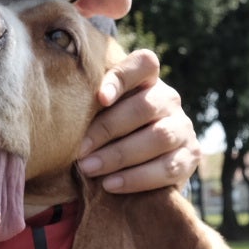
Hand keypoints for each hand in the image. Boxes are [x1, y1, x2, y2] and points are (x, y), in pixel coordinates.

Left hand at [75, 47, 199, 193]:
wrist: (143, 165)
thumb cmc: (111, 131)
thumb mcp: (101, 113)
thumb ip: (90, 106)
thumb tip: (58, 116)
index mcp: (148, 80)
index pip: (143, 63)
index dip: (122, 77)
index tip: (99, 98)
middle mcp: (169, 99)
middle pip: (145, 106)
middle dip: (108, 129)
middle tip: (79, 151)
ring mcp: (183, 127)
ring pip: (159, 137)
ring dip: (120, 155)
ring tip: (89, 169)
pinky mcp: (191, 156)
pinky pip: (167, 168)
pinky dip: (137, 178)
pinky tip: (110, 184)